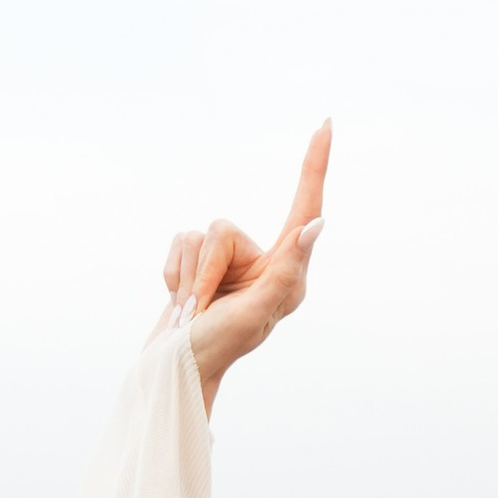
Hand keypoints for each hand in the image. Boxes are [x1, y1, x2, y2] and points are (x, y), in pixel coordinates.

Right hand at [162, 121, 329, 410]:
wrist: (172, 373)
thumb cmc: (218, 348)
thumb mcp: (257, 312)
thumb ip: (286, 268)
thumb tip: (316, 224)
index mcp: (288, 272)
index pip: (305, 206)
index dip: (314, 164)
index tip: (326, 124)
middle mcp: (262, 262)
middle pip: (224, 228)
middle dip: (206, 270)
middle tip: (204, 310)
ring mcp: (228, 264)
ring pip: (198, 235)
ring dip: (187, 276)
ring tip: (192, 310)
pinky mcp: (197, 264)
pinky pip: (178, 244)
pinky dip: (171, 274)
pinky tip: (179, 302)